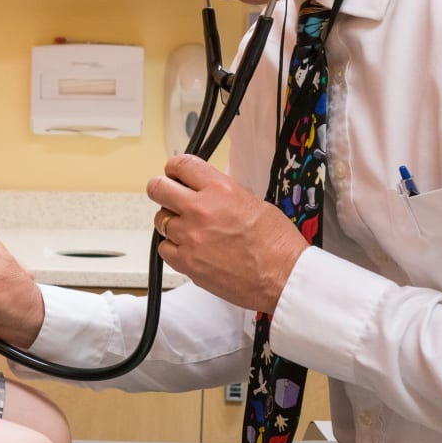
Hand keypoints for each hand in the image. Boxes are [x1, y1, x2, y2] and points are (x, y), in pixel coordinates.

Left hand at [147, 155, 307, 313]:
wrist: (284, 277)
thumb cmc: (277, 243)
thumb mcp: (252, 201)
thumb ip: (221, 193)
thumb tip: (204, 190)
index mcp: (220, 189)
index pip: (181, 165)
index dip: (175, 169)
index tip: (175, 174)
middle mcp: (200, 210)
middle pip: (158, 188)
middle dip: (162, 190)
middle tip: (170, 196)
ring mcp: (190, 238)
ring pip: (160, 220)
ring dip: (171, 222)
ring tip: (190, 229)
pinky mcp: (187, 263)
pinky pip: (164, 248)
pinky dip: (174, 247)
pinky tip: (190, 248)